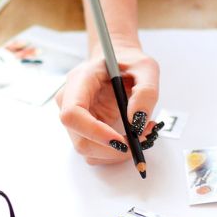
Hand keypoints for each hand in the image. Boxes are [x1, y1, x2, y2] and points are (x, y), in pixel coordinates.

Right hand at [56, 47, 160, 164]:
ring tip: (142, 134)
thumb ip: (146, 92)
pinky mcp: (85, 130)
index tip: (120, 141)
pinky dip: (116, 153)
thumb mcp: (146, 68)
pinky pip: (96, 152)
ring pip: (88, 151)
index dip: (94, 132)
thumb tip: (137, 121)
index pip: (73, 114)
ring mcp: (76, 119)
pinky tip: (132, 137)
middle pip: (80, 140)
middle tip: (142, 140)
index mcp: (80, 81)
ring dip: (117, 153)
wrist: (121, 63)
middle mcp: (70, 101)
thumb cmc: (129, 62)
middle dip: (112, 149)